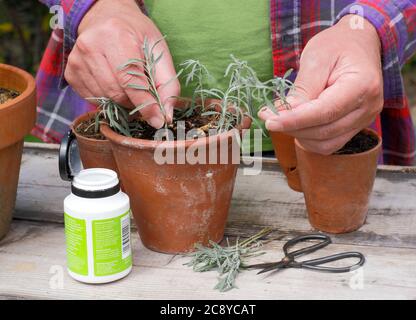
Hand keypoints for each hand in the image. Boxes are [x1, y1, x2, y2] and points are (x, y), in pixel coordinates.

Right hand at [64, 0, 178, 127]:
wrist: (106, 17)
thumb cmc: (136, 35)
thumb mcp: (158, 50)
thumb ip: (167, 83)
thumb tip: (166, 115)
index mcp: (116, 36)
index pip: (130, 80)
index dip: (145, 104)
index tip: (158, 120)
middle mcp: (91, 46)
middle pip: (116, 93)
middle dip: (135, 103)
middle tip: (144, 96)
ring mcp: (76, 60)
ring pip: (104, 99)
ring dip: (122, 102)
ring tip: (129, 87)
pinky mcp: (70, 73)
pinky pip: (93, 100)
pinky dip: (108, 100)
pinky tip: (114, 84)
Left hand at [259, 15, 382, 154]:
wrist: (358, 43)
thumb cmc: (337, 45)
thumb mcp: (316, 57)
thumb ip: (302, 88)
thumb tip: (281, 114)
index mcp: (362, 85)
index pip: (325, 111)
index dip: (295, 120)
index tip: (269, 121)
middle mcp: (368, 107)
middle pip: (325, 131)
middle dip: (292, 127)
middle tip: (268, 117)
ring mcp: (364, 120)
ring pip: (326, 143)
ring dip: (299, 135)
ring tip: (282, 119)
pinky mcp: (356, 127)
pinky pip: (330, 144)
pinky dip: (309, 139)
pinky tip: (297, 125)